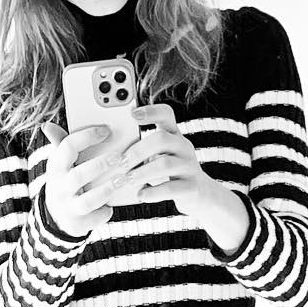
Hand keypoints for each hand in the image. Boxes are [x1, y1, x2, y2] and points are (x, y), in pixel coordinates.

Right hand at [38, 121, 133, 237]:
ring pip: (88, 201)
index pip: (67, 147)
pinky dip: (104, 212)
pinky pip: (94, 218)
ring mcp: (68, 207)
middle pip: (78, 176)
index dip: (87, 137)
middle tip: (120, 157)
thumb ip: (60, 143)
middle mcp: (60, 187)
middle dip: (100, 166)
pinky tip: (111, 206)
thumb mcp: (60, 164)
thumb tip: (47, 125)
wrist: (56, 216)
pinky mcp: (78, 223)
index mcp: (56, 167)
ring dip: (107, 190)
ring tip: (123, 180)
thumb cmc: (65, 181)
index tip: (106, 130)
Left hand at [115, 105, 249, 250]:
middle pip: (161, 139)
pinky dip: (153, 192)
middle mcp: (184, 147)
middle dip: (137, 151)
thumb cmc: (169, 172)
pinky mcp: (192, 187)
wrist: (199, 194)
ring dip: (141, 172)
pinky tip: (140, 195)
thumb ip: (141, 149)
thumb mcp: (158, 155)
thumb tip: (109, 150)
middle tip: (120, 163)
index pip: (166, 114)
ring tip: (126, 180)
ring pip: (165, 164)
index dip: (151, 111)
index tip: (132, 114)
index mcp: (173, 135)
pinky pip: (172, 188)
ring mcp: (190, 166)